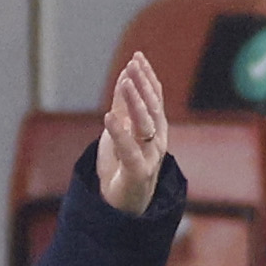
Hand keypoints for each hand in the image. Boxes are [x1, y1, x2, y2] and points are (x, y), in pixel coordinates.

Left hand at [97, 51, 168, 215]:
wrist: (122, 208)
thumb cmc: (121, 168)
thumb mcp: (119, 132)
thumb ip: (122, 107)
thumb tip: (124, 75)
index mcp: (155, 129)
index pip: (155, 97)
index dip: (147, 77)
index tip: (137, 57)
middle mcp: (157, 140)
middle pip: (153, 107)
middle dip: (143, 84)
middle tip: (132, 65)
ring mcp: (150, 157)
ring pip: (146, 125)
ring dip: (136, 102)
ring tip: (124, 83)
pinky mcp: (138, 173)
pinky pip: (129, 150)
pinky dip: (119, 133)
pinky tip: (108, 118)